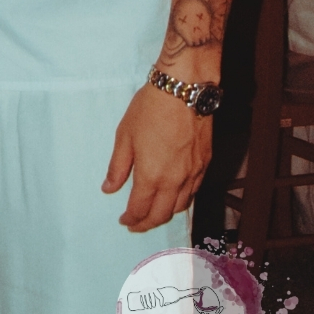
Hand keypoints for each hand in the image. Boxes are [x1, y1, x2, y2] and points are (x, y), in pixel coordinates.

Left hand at [101, 84, 211, 231]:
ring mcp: (193, 174)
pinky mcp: (205, 164)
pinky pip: (194, 192)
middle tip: (136, 224)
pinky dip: (181, 200)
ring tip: (153, 212)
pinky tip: (174, 195)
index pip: (141, 209)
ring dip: (165, 214)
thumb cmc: (149, 110)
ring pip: (180, 207)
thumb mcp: (124, 136)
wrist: (184, 90)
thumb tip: (109, 189)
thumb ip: (118, 167)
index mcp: (152, 176)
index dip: (131, 219)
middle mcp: (175, 181)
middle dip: (147, 223)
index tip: (124, 221)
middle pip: (162, 215)